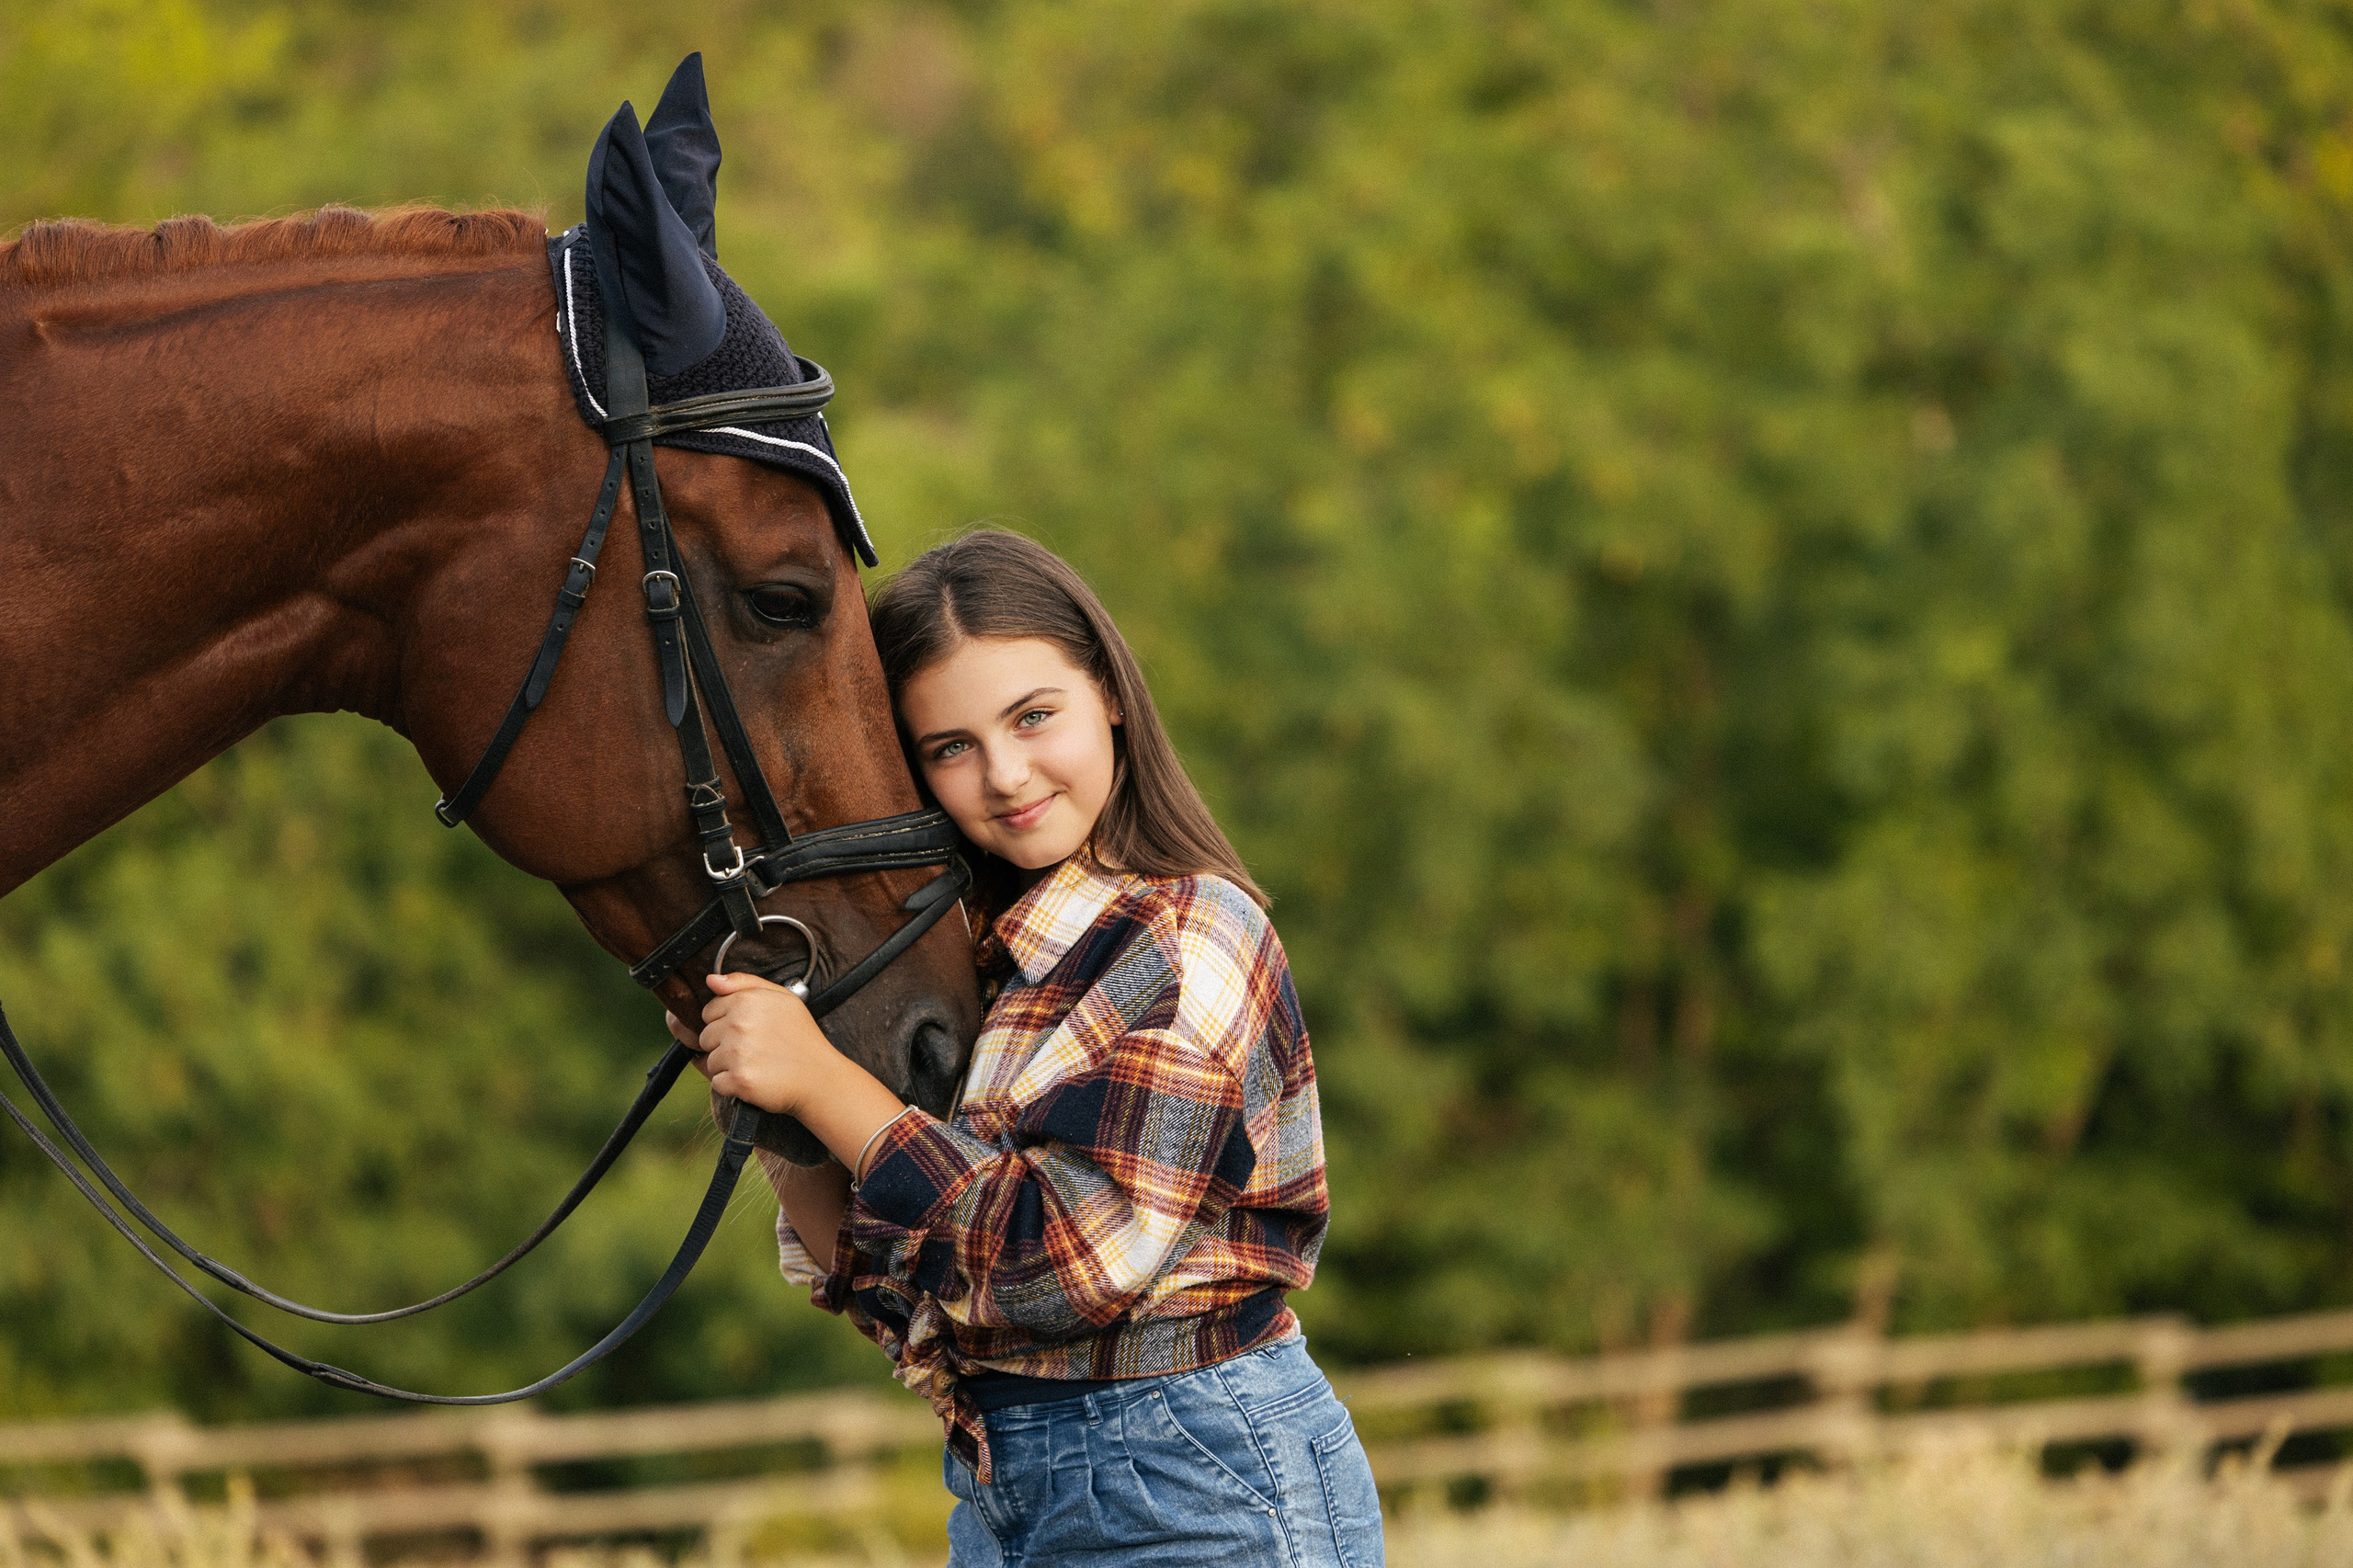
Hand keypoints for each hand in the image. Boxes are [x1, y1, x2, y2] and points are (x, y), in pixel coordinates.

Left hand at [673, 971, 836, 1116]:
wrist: (820, 1077)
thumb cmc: (801, 1036)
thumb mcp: (781, 997)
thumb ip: (744, 982)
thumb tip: (710, 979)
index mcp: (746, 1000)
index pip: (709, 1012)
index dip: (726, 1022)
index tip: (748, 1030)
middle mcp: (739, 1024)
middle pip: (706, 1038)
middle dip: (724, 1044)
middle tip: (754, 1048)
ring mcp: (738, 1053)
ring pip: (711, 1061)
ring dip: (728, 1066)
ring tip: (757, 1064)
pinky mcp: (739, 1079)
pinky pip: (718, 1083)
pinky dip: (732, 1086)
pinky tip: (754, 1079)